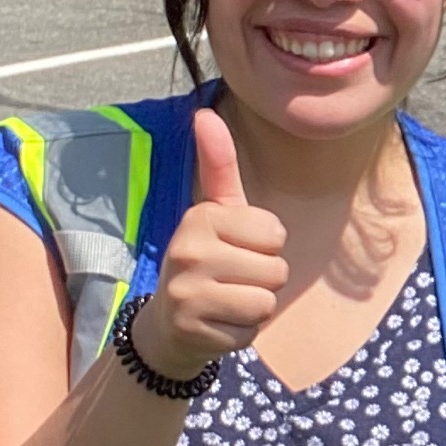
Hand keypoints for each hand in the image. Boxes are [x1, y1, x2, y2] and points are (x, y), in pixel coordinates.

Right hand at [129, 108, 288, 380]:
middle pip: (276, 270)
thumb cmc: (206, 260)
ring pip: (266, 302)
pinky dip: (242, 333)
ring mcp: (187, 293)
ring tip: (226, 300)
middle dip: (264, 279)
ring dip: (255, 307)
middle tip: (230, 280)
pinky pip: (251, 331)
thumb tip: (204, 113)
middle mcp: (187, 251)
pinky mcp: (193, 331)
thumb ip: (217, 164)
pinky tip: (218, 323)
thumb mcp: (215, 212)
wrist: (169, 325)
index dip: (266, 247)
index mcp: (199, 217)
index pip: (275, 234)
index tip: (235, 249)